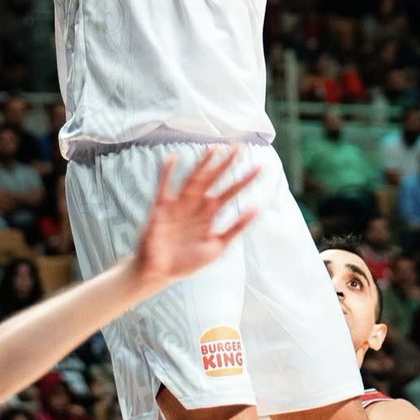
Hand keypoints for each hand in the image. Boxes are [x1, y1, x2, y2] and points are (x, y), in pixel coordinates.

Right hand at [133, 146, 258, 287]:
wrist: (159, 272)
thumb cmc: (187, 261)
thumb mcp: (217, 246)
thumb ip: (236, 228)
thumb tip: (257, 209)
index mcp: (210, 213)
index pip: (231, 192)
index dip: (245, 180)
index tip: (261, 167)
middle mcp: (196, 204)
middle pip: (214, 179)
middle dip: (226, 164)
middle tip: (240, 147)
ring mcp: (179, 204)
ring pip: (194, 179)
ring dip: (203, 164)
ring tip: (214, 148)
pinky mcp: (162, 208)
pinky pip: (164, 187)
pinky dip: (167, 173)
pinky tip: (172, 158)